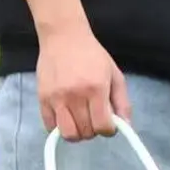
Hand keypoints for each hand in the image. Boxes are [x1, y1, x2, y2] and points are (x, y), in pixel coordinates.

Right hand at [35, 18, 131, 140]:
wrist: (63, 35)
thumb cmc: (92, 55)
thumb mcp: (114, 74)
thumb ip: (122, 102)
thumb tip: (126, 127)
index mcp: (96, 88)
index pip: (103, 127)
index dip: (108, 129)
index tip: (107, 122)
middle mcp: (75, 95)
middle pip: (87, 132)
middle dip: (93, 129)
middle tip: (92, 116)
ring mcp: (57, 98)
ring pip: (69, 134)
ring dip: (77, 132)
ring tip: (79, 119)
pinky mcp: (43, 98)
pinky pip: (51, 127)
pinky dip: (60, 127)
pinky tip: (66, 115)